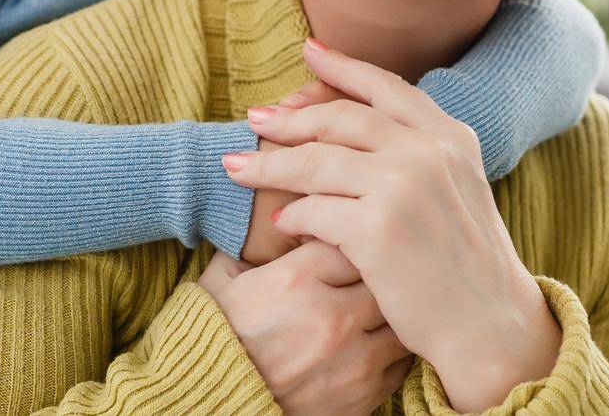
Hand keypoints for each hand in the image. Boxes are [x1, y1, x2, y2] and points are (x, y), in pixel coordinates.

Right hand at [198, 240, 411, 415]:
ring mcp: (350, 360)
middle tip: (371, 270)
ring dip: (392, 311)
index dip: (352, 235)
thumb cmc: (214, 335)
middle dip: (380, 270)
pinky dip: (392, 350)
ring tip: (379, 305)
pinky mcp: (360, 397)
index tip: (347, 241)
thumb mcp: (222, 277)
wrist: (208, 400)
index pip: (351, 235)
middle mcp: (329, 317)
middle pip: (384, 275)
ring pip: (398, 319)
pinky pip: (399, 363)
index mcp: (295, 279)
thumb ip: (256, 241)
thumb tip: (282, 211)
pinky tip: (375, 340)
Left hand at [221, 40, 561, 412]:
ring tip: (238, 168)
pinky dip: (292, 216)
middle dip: (289, 117)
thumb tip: (354, 120)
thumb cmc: (466, 263)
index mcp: (450, 136)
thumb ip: (420, 150)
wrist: (491, 325)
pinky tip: (280, 223)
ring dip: (269, 165)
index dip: (342, 67)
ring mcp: (403, 187)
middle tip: (255, 119)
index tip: (308, 51)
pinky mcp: (377, 229)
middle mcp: (428, 151)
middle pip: (339, 118)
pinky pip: (313, 211)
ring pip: (315, 162)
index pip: (384, 87)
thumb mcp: (459, 187)